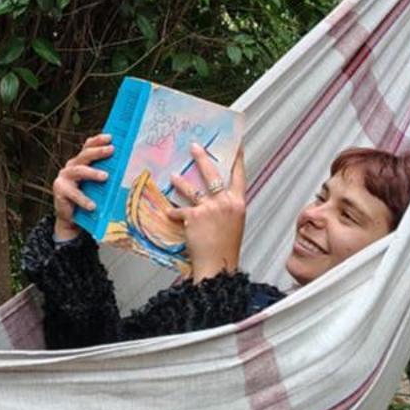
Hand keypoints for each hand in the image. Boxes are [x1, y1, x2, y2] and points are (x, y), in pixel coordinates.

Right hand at [52, 134, 112, 241]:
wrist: (71, 218)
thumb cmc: (87, 197)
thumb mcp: (96, 185)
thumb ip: (104, 174)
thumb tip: (123, 167)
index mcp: (80, 162)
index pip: (88, 147)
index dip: (98, 140)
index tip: (110, 137)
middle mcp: (71, 166)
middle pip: (84, 155)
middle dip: (98, 151)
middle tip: (112, 150)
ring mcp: (64, 178)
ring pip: (79, 171)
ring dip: (93, 173)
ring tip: (105, 176)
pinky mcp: (60, 190)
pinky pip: (73, 194)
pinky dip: (84, 200)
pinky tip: (93, 206)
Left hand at [168, 141, 245, 280]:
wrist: (218, 264)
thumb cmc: (226, 247)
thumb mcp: (235, 223)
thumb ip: (228, 206)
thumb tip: (217, 194)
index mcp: (238, 203)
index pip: (239, 176)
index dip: (238, 159)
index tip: (237, 144)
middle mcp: (225, 203)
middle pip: (212, 174)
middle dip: (202, 158)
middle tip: (194, 146)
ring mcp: (209, 208)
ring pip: (192, 188)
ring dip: (180, 182)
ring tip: (173, 176)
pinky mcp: (194, 216)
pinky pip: (181, 210)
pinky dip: (174, 213)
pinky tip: (169, 212)